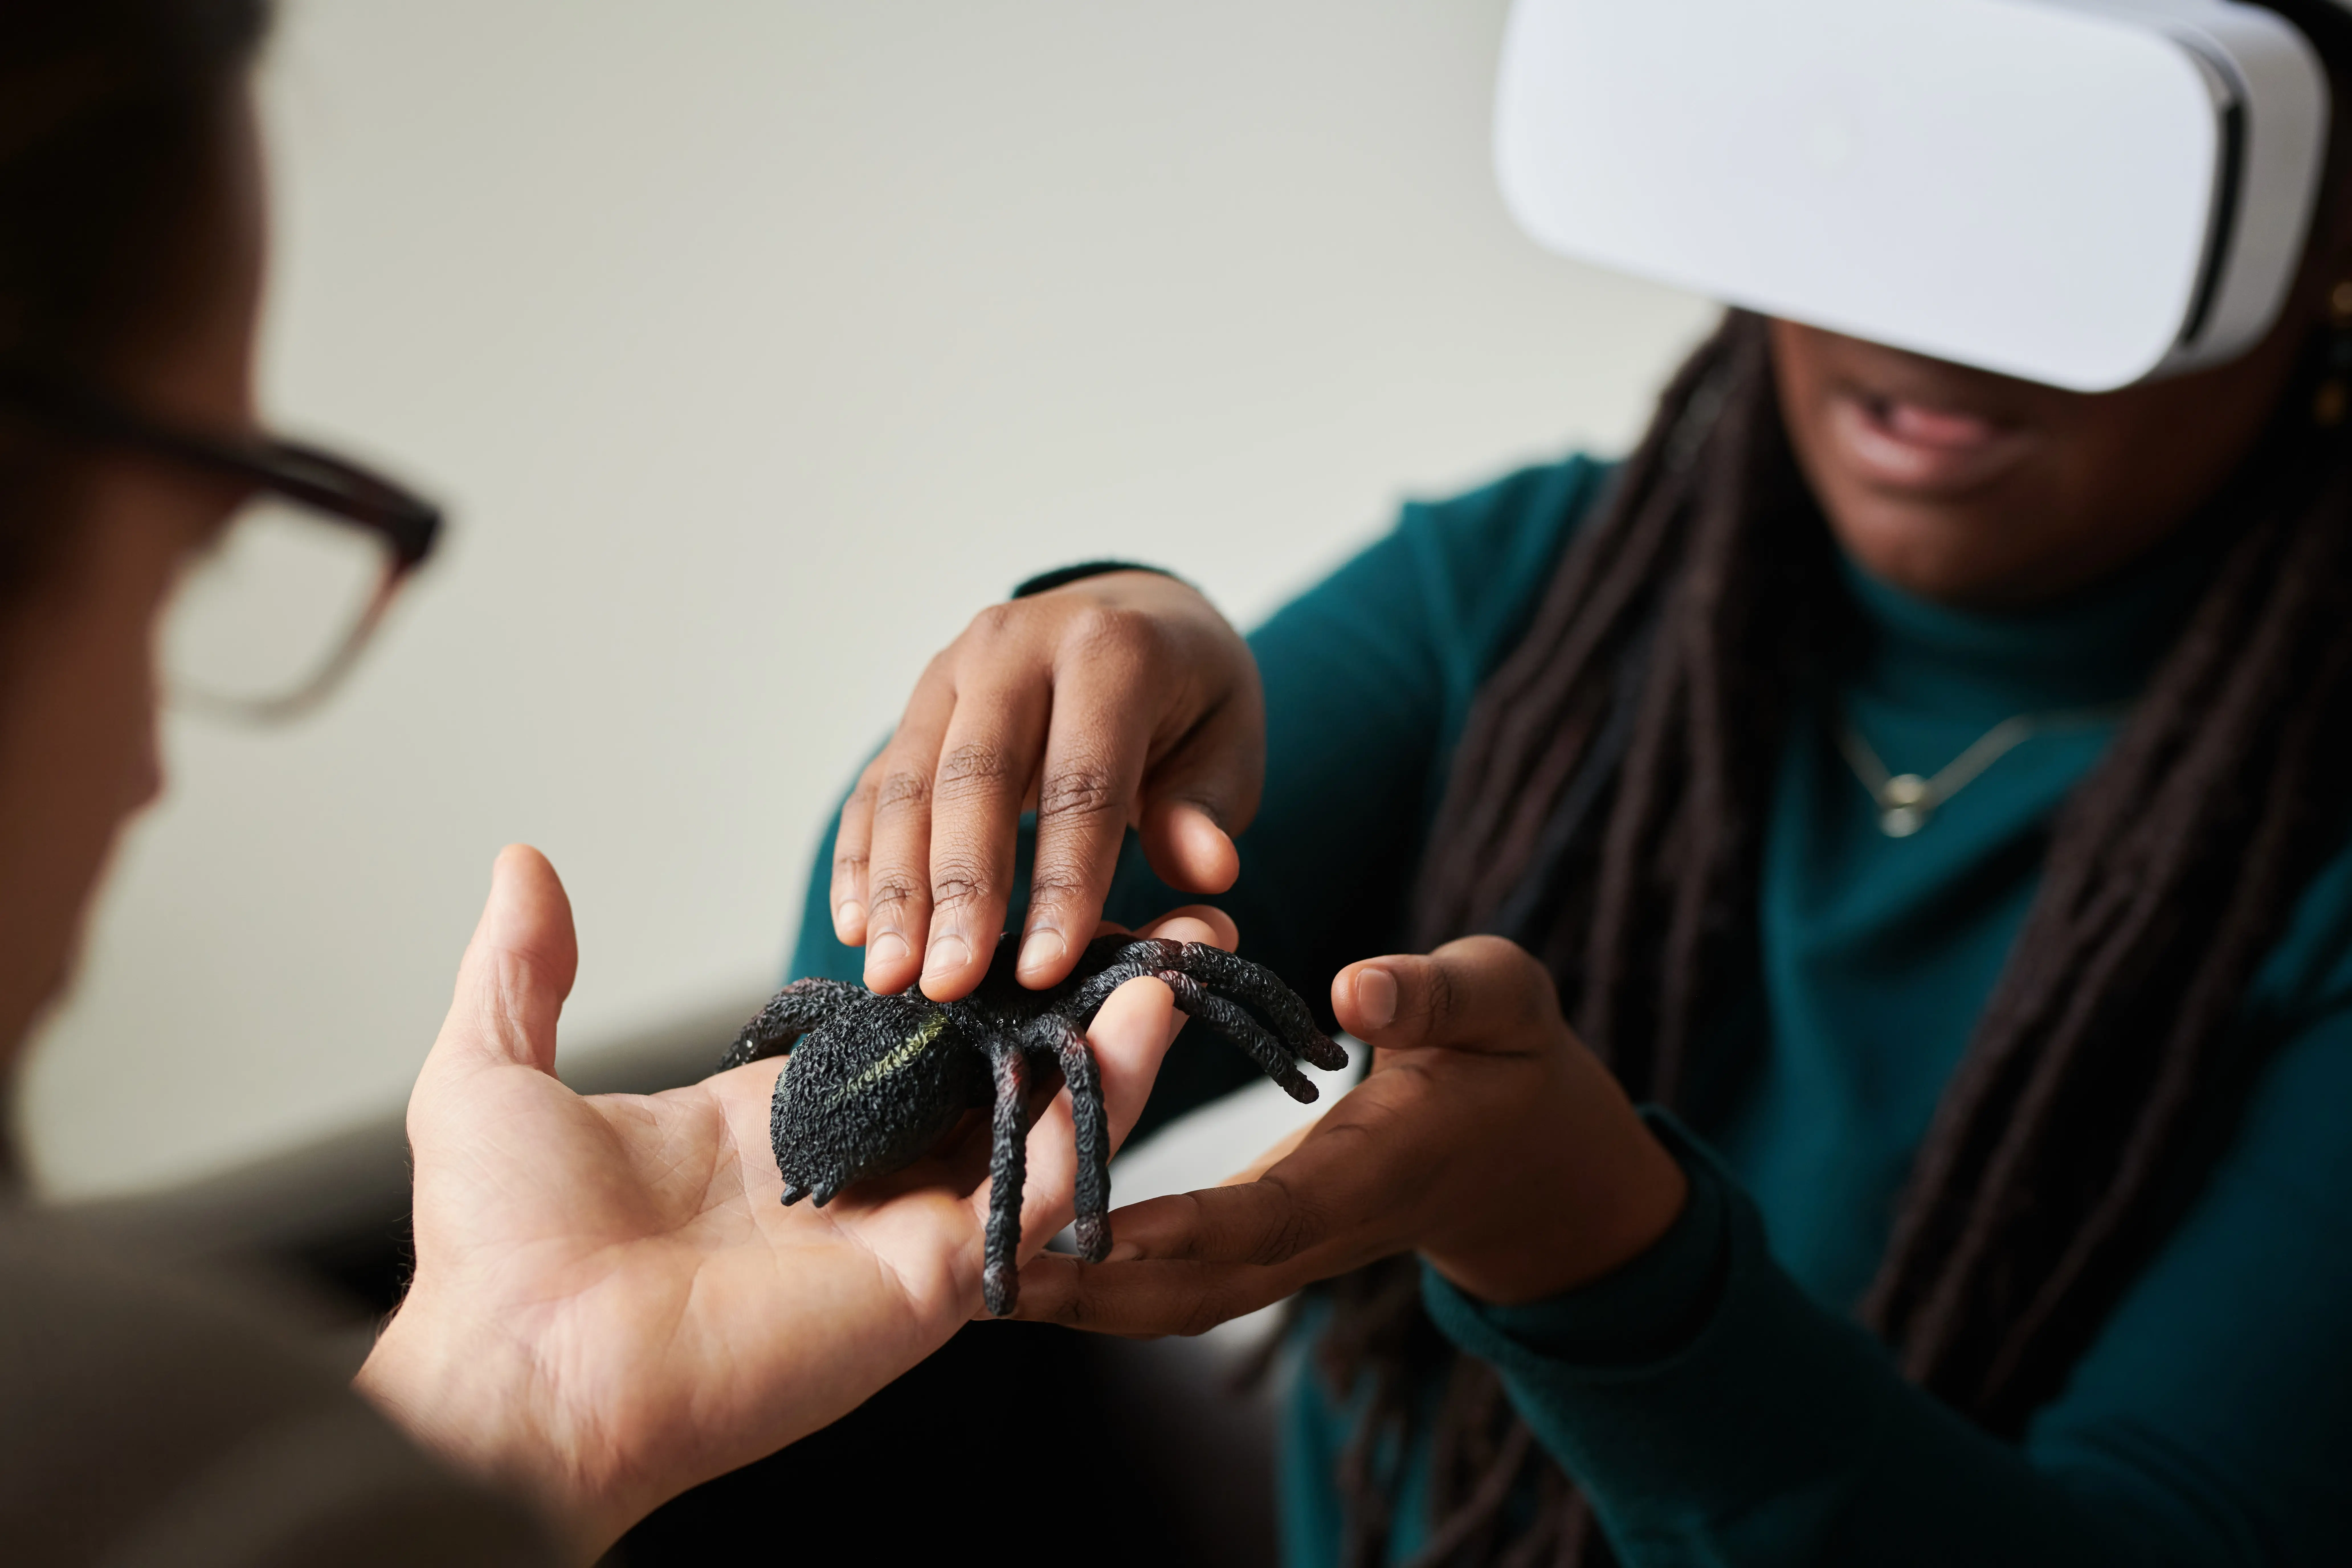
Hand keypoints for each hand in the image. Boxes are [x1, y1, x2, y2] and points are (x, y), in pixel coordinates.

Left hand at [355, 847, 1220, 1558]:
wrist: (515, 1383)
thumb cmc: (492, 1257)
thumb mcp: (490, 1075)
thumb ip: (523, 969)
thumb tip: (523, 863)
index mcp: (778, 1121)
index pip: (905, 1027)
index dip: (971, 960)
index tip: (1030, 888)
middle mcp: (858, 1167)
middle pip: (996, 1063)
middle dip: (1074, 987)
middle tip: (1149, 906)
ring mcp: (907, 1222)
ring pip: (1043, 1114)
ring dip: (1119, 1033)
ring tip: (1184, 941)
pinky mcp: (937, 1272)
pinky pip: (1043, 1182)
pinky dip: (1105, 1104)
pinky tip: (1147, 1020)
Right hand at [832, 568, 1261, 1001]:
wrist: (1134, 611)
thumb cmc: (1187, 697)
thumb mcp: (1228, 741)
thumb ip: (1209, 809)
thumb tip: (1208, 871)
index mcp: (1108, 649)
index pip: (1082, 782)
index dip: (1064, 881)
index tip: (1044, 971)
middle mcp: (1015, 645)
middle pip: (975, 779)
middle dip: (959, 891)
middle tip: (949, 986)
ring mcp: (950, 670)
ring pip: (908, 784)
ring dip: (895, 887)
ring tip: (890, 976)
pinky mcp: (914, 705)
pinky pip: (873, 785)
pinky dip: (859, 858)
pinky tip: (855, 928)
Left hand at [1009, 936, 1688, 1335]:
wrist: (1533, 1155)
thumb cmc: (1513, 1059)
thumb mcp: (1500, 1004)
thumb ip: (1438, 997)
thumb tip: (1356, 989)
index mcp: (1376, 1170)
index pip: (1272, 1214)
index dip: (1188, 1228)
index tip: (1102, 1231)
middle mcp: (1324, 1228)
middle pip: (1201, 1289)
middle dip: (1098, 1294)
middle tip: (989, 1280)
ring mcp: (1293, 1249)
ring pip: (1179, 1302)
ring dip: (1086, 1303)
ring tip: (978, 1284)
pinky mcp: (1269, 1243)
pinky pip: (1180, 1278)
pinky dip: (1106, 1280)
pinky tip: (1029, 1249)